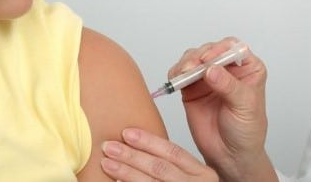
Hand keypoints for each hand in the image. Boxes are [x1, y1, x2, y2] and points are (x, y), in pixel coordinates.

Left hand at [101, 128, 218, 181]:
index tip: (126, 133)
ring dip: (126, 173)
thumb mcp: (189, 178)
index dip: (149, 141)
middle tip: (109, 147)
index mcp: (203, 175)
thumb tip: (136, 147)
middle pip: (160, 168)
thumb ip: (171, 165)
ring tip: (107, 164)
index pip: (174, 152)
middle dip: (132, 156)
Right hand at [169, 38, 275, 180]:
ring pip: (194, 58)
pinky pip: (181, 73)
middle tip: (192, 68)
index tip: (209, 60)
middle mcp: (228, 69)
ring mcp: (208, 77)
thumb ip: (229, 86)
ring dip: (186, 63)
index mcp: (248, 68)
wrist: (230, 155)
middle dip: (199, 56)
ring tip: (183, 74)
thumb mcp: (245, 107)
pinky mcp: (192, 87)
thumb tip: (211, 69)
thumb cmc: (246, 131)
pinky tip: (175, 79)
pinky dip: (175, 73)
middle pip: (210, 50)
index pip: (233, 48)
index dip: (220, 49)